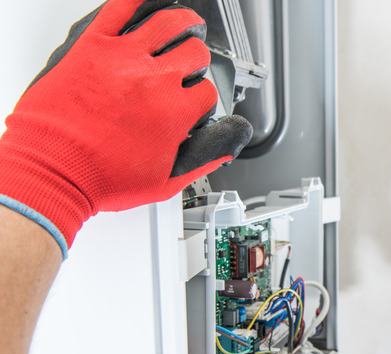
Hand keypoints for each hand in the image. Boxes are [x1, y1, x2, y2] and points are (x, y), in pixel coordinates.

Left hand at [0, 0, 252, 254]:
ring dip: (183, 22)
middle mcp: (155, 81)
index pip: (206, 92)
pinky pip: (119, 8)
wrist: (52, 169)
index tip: (195, 100)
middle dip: (198, 58)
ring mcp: (124, 58)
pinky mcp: (94, 46)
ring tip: (186, 24)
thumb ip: (201, 163)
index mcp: (174, 113)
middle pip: (194, 53)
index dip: (204, 96)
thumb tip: (222, 151)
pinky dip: (136, 0)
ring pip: (167, 23)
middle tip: (192, 62)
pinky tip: (145, 1)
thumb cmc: (100, 177)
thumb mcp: (164, 183)